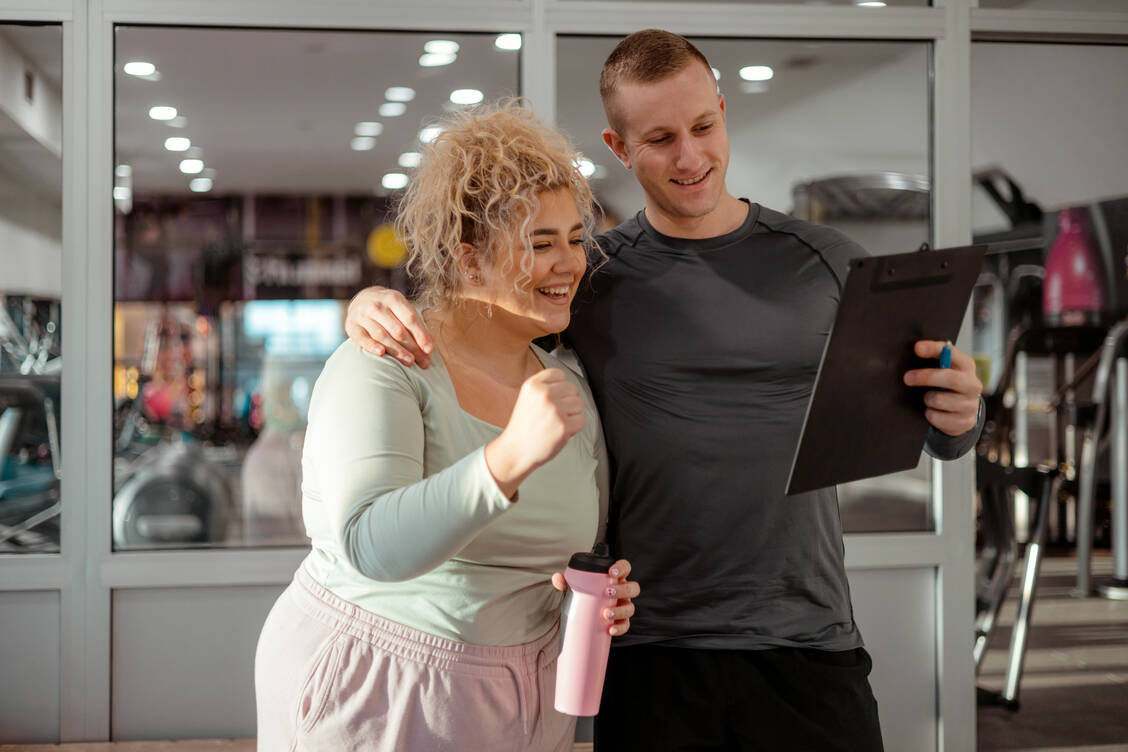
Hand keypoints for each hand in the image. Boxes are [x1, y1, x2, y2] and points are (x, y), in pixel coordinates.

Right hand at [345, 286, 433, 366]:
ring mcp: (362, 315)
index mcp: (394, 299)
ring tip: (409, 362)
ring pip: (382, 335)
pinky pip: (362, 338)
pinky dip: (371, 346)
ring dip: (397, 350)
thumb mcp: (402, 309)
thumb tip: (429, 348)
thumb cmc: (390, 309)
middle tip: (424, 362)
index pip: (410, 319)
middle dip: (413, 347)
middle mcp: (377, 305)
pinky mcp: (352, 326)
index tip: (430, 350)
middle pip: (398, 330)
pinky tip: (381, 353)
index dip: (421, 335)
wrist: (362, 299)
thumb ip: (414, 324)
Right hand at [485, 369, 585, 497]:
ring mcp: (555, 410)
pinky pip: (581, 420)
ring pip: (579, 404)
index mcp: (533, 385)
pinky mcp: (564, 426)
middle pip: (572, 389)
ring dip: (572, 414)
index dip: (559, 387)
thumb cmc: (524, 426)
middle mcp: (544, 394)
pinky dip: (574, 428)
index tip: (552, 398)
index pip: (559, 374)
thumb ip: (545, 387)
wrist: (516, 450)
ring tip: (556, 423)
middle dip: (567, 401)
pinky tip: (560, 431)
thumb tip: (569, 386)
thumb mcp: (527, 398)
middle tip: (553, 414)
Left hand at [552, 559, 639, 636]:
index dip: (622, 568)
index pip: (625, 568)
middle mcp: (622, 592)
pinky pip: (625, 625)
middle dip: (622, 590)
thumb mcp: (574, 587)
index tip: (612, 572)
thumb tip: (557, 579)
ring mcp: (623, 607)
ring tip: (606, 614)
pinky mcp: (621, 622)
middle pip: (632, 588)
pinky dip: (619, 628)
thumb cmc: (583, 595)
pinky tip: (610, 630)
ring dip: (620, 610)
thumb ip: (565, 581)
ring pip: (630, 607)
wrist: (583, 615)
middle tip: (607, 593)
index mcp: (614, 579)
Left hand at [903, 340, 982, 435]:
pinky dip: (930, 414)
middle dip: (926, 377)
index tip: (917, 348)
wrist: (962, 412)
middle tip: (908, 378)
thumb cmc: (948, 386)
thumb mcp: (945, 370)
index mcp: (966, 366)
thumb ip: (936, 359)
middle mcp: (972, 385)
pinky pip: (938, 418)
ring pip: (940, 400)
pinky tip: (934, 411)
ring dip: (928, 399)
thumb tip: (917, 349)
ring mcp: (971, 405)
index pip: (952, 353)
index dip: (934, 349)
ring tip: (928, 398)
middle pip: (950, 379)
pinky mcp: (965, 422)